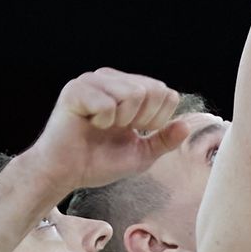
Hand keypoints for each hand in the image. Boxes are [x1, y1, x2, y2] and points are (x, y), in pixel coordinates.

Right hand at [25, 69, 191, 192]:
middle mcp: (111, 78)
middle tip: (117, 129)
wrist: (63, 173)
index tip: (135, 131)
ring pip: (133, 93)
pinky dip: (102, 121)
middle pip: (153, 90)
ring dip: (121, 121)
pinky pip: (108, 102)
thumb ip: (163, 140)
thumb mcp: (140, 154)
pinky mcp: (75, 89)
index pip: (164, 92)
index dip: (157, 119)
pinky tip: (88, 124)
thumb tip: (186, 126)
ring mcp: (92, 81)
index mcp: (127, 88)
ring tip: (102, 126)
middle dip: (141, 120)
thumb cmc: (97, 161)